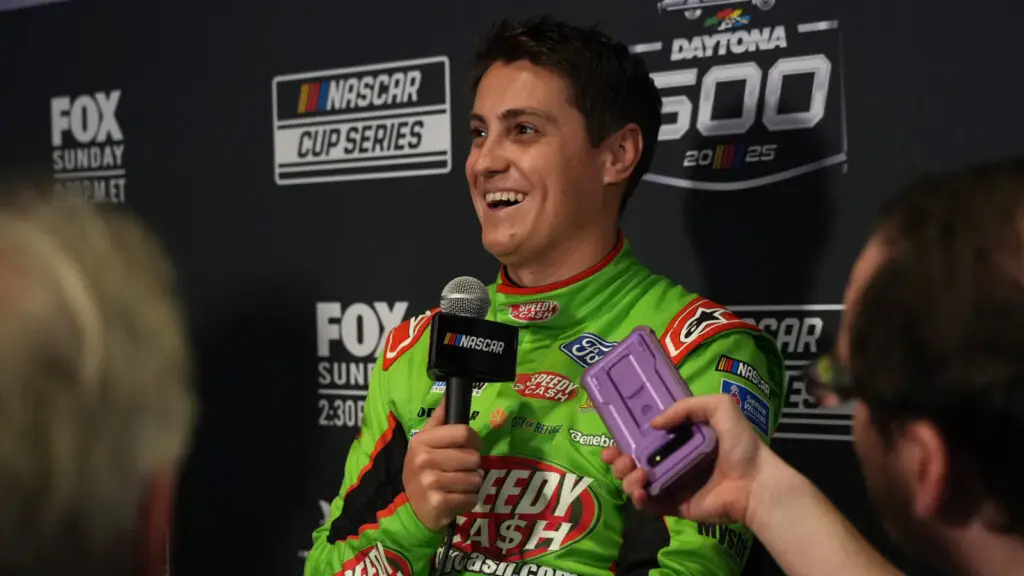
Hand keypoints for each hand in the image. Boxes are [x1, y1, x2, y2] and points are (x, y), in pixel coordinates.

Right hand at [402, 396, 483, 530]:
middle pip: (473, 457)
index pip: (463, 432)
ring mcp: (430, 482)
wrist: (410, 507)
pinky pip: (471, 497)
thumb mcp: (424, 443)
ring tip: (457, 485)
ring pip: (475, 478)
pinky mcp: (438, 503)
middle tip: (459, 471)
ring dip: (472, 484)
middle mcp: (424, 460)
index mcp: (422, 441)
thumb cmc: (422, 470)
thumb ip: (439, 419)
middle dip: (472, 466)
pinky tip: (455, 499)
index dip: (473, 440)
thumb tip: (448, 394)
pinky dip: (468, 500)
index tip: (470, 447)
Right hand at [600, 394, 768, 524]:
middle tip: (617, 458)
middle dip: (620, 459)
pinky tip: (639, 491)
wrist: (754, 483)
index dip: (626, 435)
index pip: (645, 435)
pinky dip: (638, 499)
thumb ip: (686, 407)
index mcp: (680, 437)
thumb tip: (654, 424)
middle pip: (634, 459)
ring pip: (636, 481)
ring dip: (627, 477)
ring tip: (638, 473)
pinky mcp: (675, 506)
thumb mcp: (719, 407)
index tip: (614, 436)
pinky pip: (649, 504)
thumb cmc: (740, 445)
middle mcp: (672, 459)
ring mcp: (672, 484)